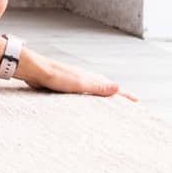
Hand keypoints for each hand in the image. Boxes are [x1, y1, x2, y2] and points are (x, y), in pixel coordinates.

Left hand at [18, 51, 139, 101]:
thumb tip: (118, 88)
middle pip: (105, 86)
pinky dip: (88, 97)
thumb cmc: (55, 76)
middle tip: (128, 101)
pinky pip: (81, 92)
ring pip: (93, 89)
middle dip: (117, 94)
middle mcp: (84, 77)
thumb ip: (98, 87)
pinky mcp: (63, 84)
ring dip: (102, 95)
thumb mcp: (79, 83)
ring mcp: (74, 80)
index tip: (137, 101)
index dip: (125, 94)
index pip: (112, 87)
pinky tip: (83, 101)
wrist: (33, 70)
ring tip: (109, 102)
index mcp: (90, 78)